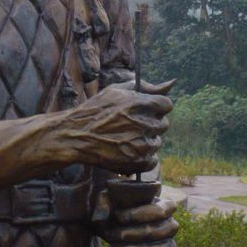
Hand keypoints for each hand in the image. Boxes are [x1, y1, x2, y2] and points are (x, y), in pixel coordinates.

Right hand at [59, 79, 173, 174]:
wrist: (76, 135)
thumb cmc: (96, 110)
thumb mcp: (117, 90)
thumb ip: (146, 86)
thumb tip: (171, 84)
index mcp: (141, 104)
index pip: (166, 105)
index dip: (155, 107)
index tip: (143, 110)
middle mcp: (145, 124)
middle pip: (163, 124)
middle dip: (150, 123)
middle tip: (130, 124)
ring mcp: (142, 145)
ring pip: (157, 142)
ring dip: (145, 140)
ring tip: (124, 137)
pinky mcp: (138, 162)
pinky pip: (153, 160)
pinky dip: (143, 157)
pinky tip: (126, 150)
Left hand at [100, 198, 178, 246]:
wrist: (117, 230)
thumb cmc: (116, 210)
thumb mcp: (109, 201)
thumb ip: (104, 202)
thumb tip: (100, 217)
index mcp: (164, 206)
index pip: (159, 210)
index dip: (138, 214)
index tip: (117, 215)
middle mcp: (171, 226)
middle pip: (154, 233)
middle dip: (130, 234)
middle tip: (109, 235)